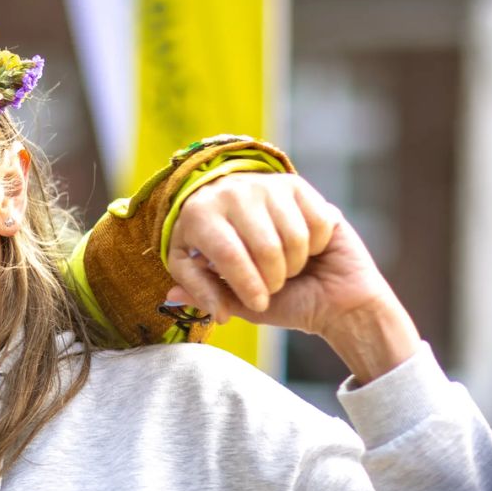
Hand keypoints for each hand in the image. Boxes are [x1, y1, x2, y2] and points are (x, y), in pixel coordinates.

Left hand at [166, 172, 338, 321]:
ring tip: (287, 266)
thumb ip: (206, 296)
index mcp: (200, 216)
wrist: (314, 279)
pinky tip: (307, 248)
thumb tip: (173, 295)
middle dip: (273, 279)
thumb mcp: (229, 297)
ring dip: (294, 264)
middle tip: (274, 285)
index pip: (227, 254)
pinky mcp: (300, 186)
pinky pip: (317, 224)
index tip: (258, 304)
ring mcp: (267, 186)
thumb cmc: (268, 291)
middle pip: (263, 247)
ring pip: (292, 237)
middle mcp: (231, 192)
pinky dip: (315, 246)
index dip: (246, 285)